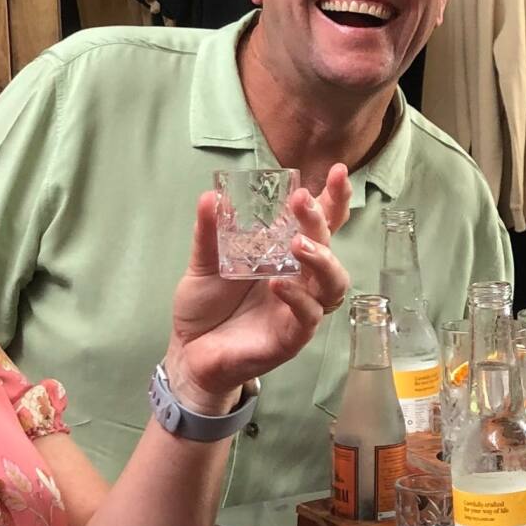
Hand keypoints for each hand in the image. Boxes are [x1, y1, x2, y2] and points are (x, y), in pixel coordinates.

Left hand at [164, 164, 353, 406]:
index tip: (337, 172)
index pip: (320, 225)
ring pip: (332, 283)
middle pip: (329, 246)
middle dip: (321, 220)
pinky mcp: (292, 337)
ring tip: (299, 244)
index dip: (333, 200)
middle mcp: (301, 279)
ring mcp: (300, 308)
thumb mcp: (203, 263)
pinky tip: (279, 284)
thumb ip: (210, 232)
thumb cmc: (205, 308)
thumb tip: (212, 195)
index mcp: (285, 256)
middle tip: (302, 201)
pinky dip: (297, 298)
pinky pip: (308, 316)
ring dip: (321, 259)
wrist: (188, 353)